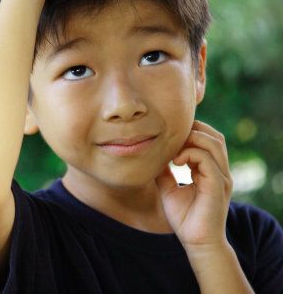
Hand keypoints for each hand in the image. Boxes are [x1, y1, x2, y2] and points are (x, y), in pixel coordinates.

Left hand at [155, 120, 233, 249]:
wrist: (196, 242)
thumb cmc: (184, 218)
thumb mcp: (168, 188)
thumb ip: (164, 171)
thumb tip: (150, 156)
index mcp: (211, 170)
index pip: (208, 139)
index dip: (190, 132)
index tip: (168, 138)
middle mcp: (220, 171)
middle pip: (215, 136)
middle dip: (193, 130)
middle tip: (171, 137)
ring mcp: (222, 177)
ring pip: (214, 143)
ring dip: (192, 139)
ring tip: (174, 149)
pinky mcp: (218, 185)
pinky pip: (207, 160)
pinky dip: (191, 154)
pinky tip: (176, 161)